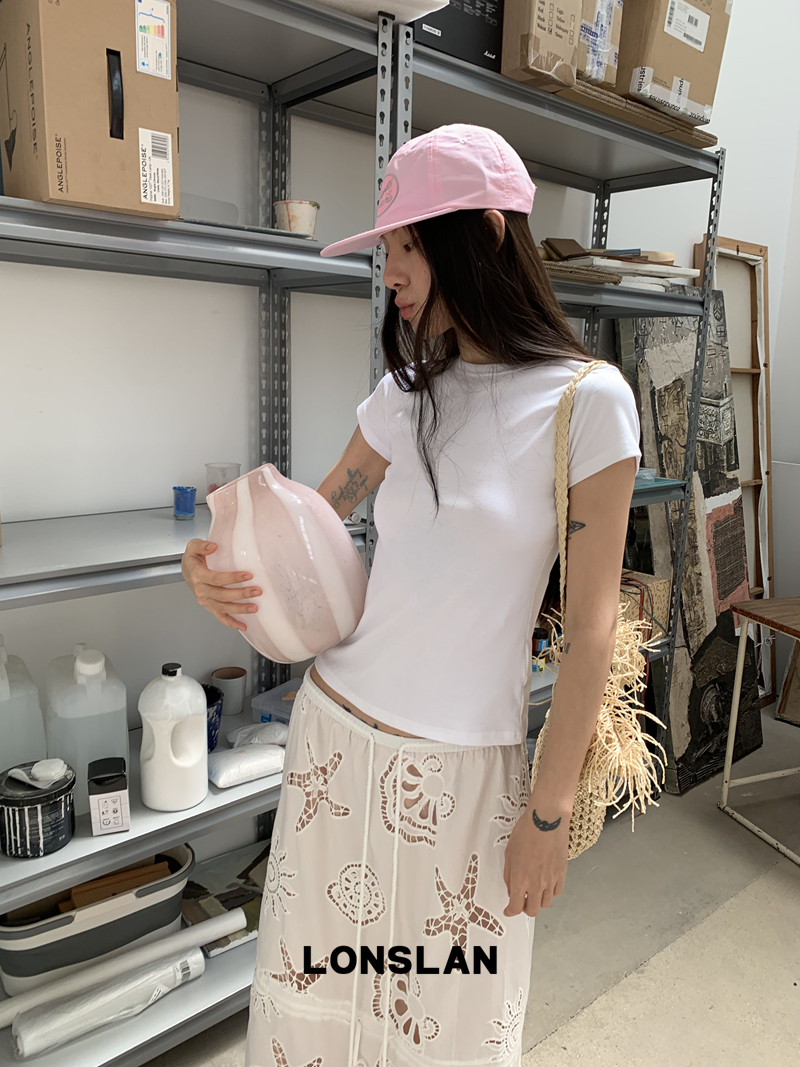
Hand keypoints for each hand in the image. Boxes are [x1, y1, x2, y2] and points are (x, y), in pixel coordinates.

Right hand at [181, 539, 260, 631]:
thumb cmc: (193, 558)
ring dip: (240, 609)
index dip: (232, 578)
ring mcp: (205, 600)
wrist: (187, 570)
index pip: (216, 579)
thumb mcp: (193, 546)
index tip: (248, 575)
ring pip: (223, 607)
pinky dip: (231, 623)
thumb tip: (213, 547)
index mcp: (198, 575)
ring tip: (255, 607)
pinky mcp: (210, 606)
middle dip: (241, 594)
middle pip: (222, 595)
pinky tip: (243, 625)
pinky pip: (220, 617)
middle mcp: (201, 590)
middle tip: (257, 591)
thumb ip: (202, 545)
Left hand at [502, 797, 568, 917]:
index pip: (516, 907)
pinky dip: (550, 892)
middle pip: (532, 910)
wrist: (547, 820)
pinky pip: (556, 892)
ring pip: (546, 903)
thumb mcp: (509, 853)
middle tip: (521, 901)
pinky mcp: (562, 874)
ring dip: (538, 901)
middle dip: (525, 908)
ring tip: (533, 891)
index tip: (508, 910)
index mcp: (520, 879)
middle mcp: (537, 884)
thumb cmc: (526, 832)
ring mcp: (551, 880)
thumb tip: (512, 889)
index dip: (510, 911)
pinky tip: (545, 884)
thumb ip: (509, 875)